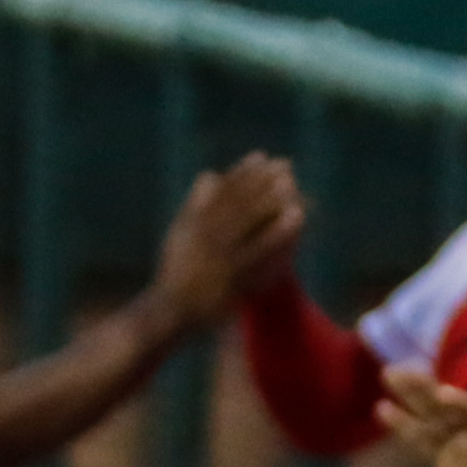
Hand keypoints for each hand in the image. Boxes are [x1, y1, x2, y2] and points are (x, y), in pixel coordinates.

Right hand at [159, 159, 311, 327]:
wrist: (170, 310)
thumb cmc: (177, 271)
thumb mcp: (180, 232)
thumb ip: (195, 203)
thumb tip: (209, 173)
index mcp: (194, 222)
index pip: (221, 192)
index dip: (242, 173)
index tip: (260, 156)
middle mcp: (206, 235)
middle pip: (238, 201)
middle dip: (261, 181)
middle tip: (284, 164)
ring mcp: (219, 255)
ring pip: (248, 222)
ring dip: (270, 201)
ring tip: (292, 185)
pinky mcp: (232, 276)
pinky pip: (259, 250)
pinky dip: (278, 232)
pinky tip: (296, 219)